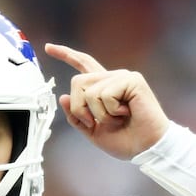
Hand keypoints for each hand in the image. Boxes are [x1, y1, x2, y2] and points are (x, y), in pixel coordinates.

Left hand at [44, 43, 169, 159]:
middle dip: (79, 109)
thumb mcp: (92, 131)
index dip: (66, 55)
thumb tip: (64, 96)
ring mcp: (123, 77)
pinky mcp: (132, 81)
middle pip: (77, 82)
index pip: (83, 64)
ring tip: (118, 119)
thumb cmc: (126, 140)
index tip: (48, 47)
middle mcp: (112, 78)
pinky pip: (105, 94)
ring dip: (99, 114)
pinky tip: (127, 113)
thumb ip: (76, 116)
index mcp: (103, 88)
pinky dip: (111, 111)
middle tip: (97, 123)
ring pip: (89, 91)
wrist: (146, 148)